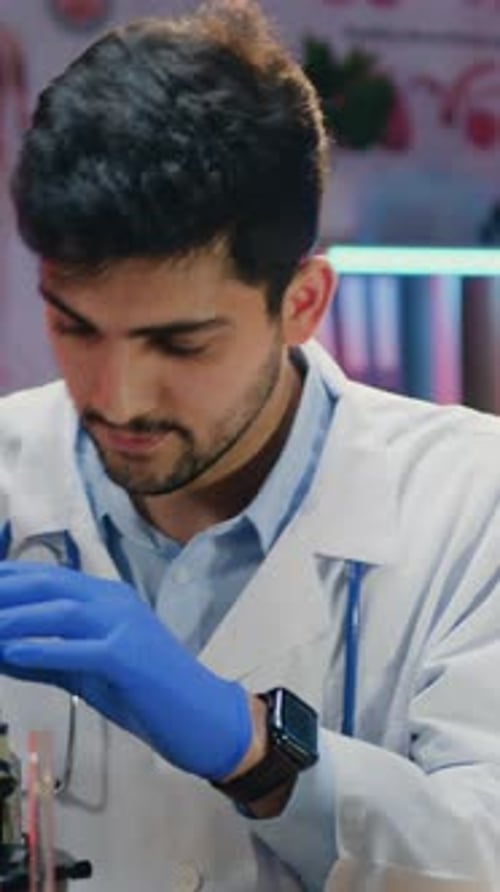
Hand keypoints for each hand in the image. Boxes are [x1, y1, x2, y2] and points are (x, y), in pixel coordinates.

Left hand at [0, 561, 251, 779]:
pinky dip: (41, 650)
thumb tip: (0, 651)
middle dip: (5, 592)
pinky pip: (80, 649)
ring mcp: (125, 625)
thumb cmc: (146, 694)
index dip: (9, 578)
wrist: (202, 716)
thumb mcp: (88, 672)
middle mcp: (115, 601)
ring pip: (61, 612)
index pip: (48, 577)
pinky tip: (10, 654)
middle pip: (50, 585)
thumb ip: (46, 658)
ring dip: (15, 618)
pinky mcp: (129, 656)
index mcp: (107, 597)